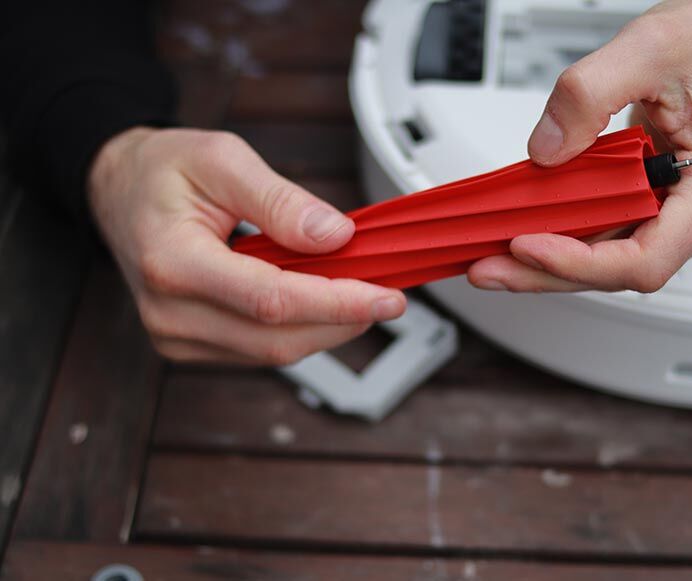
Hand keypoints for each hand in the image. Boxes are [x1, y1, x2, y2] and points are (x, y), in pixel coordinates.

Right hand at [88, 127, 405, 363]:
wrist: (119, 192)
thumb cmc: (164, 171)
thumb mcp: (222, 159)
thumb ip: (280, 200)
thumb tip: (335, 236)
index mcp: (171, 261)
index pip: (271, 300)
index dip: (338, 303)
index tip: (387, 297)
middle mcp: (169, 312)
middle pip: (279, 339)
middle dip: (344, 320)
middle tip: (389, 295)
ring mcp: (177, 336)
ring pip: (275, 352)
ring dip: (329, 327)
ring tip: (362, 292)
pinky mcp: (191, 345)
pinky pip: (261, 349)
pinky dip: (303, 328)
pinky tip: (324, 302)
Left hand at [468, 0, 691, 292]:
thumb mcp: (646, 48)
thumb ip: (586, 96)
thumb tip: (545, 151)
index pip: (644, 259)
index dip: (579, 263)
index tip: (527, 246)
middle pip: (619, 268)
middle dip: (548, 270)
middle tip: (487, 268)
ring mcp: (687, 214)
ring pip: (612, 257)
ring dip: (552, 259)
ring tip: (493, 257)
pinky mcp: (667, 206)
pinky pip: (614, 232)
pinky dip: (569, 235)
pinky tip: (528, 232)